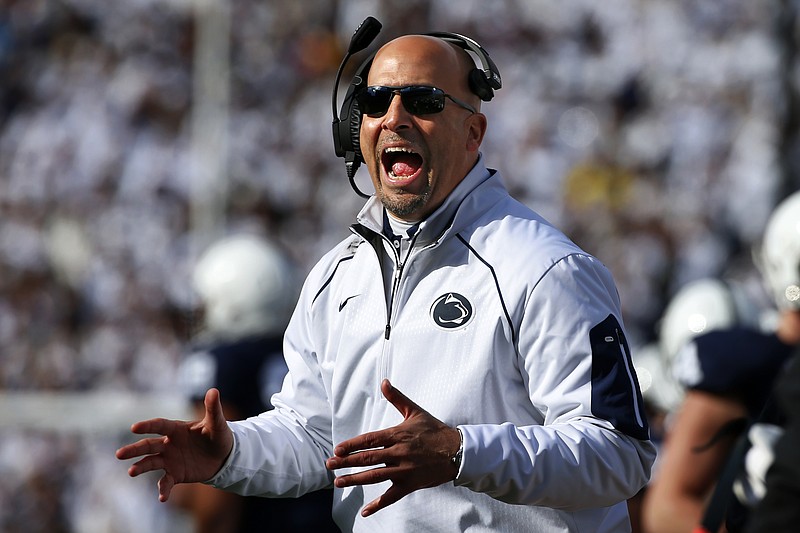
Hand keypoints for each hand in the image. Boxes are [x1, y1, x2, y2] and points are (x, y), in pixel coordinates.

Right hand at [115, 388, 233, 501]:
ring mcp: (170, 459)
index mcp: (177, 429)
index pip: (160, 425)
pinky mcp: (175, 474)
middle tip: (119, 454)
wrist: (224, 456)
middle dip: (134, 449)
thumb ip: (213, 408)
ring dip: (140, 467)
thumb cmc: (218, 435)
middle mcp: (169, 444)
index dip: (148, 426)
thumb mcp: (217, 423)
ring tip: (131, 472)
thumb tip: (213, 390)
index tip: (134, 428)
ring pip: (151, 463)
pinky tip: (162, 498)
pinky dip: (163, 489)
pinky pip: (166, 482)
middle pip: (148, 445)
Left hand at [325, 379, 460, 516]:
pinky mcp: (410, 484)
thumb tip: (384, 382)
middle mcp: (398, 453)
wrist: (457, 451)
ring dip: (355, 480)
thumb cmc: (435, 430)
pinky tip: (364, 510)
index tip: (337, 449)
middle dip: (346, 462)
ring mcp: (404, 470)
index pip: (369, 440)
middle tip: (329, 465)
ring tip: (338, 482)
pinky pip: (391, 496)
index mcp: (397, 435)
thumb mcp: (415, 411)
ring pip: (375, 477)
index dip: (351, 445)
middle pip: (367, 459)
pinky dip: (377, 504)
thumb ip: (396, 398)